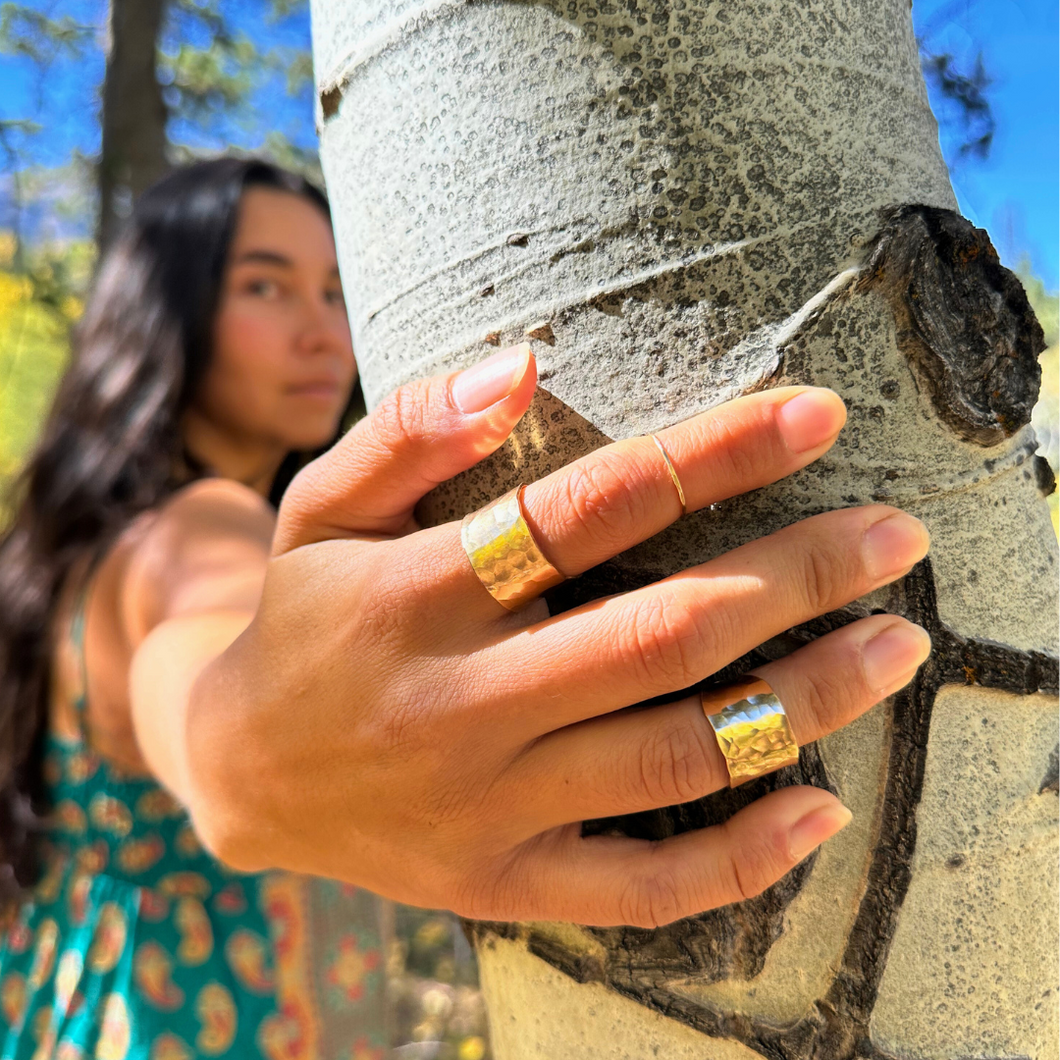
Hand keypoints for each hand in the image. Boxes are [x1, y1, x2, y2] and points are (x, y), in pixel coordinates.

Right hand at [187, 343, 930, 927]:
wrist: (244, 774)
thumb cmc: (301, 618)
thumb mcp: (319, 506)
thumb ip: (409, 430)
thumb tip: (522, 363)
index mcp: (414, 595)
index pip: (591, 508)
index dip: (715, 455)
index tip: (816, 413)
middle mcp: (458, 704)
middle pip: (665, 634)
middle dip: (799, 575)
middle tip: (897, 535)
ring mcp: (487, 808)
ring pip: (679, 756)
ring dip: (807, 700)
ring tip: (896, 645)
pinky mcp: (504, 883)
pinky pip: (644, 889)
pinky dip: (747, 856)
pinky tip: (823, 805)